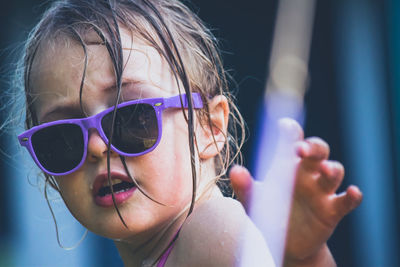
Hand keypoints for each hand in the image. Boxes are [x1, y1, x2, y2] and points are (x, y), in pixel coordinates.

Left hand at [229, 118, 362, 266]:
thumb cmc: (268, 213)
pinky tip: (353, 192)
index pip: (291, 141)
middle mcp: (307, 173)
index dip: (290, 131)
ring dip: (332, 168)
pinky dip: (353, 196)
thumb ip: (244, 186)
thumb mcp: (252, 201)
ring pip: (334, 171)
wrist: (283, 244)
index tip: (283, 125)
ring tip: (325, 170)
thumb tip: (234, 171)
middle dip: (313, 147)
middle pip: (317, 150)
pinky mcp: (332, 210)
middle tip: (301, 149)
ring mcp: (321, 190)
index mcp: (287, 165)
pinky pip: (346, 201)